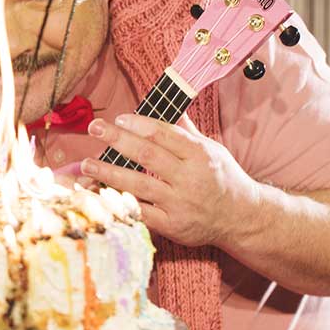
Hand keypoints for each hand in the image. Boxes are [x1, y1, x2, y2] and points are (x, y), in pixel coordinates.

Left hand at [78, 114, 261, 247]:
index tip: (118, 118)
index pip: (164, 135)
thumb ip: (186, 131)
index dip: (139, 125)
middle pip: (148, 156)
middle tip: (94, 128)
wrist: (243, 218)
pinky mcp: (173, 225)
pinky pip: (140, 213)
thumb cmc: (223, 178)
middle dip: (118, 140)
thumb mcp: (212, 150)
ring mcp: (180, 203)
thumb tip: (171, 104)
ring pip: (139, 185)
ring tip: (86, 164)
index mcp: (200, 154)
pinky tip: (100, 194)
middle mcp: (190, 178)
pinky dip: (119, 203)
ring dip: (109, 173)